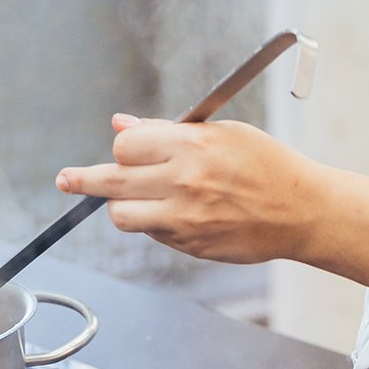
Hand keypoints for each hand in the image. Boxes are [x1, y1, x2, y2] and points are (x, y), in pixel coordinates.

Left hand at [55, 116, 321, 262]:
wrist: (303, 210)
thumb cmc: (267, 164)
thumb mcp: (222, 133)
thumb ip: (166, 131)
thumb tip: (121, 124)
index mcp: (191, 145)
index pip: (125, 145)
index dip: (124, 146)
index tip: (128, 148)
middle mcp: (183, 181)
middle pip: (112, 180)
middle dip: (83, 180)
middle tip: (65, 180)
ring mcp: (185, 217)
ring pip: (122, 215)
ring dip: (122, 206)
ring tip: (132, 198)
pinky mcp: (190, 244)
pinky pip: (153, 233)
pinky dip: (154, 222)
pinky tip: (178, 212)